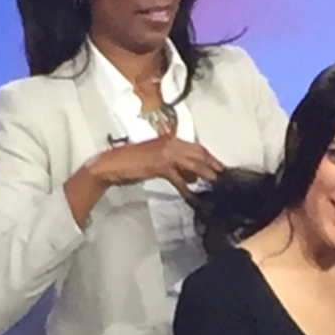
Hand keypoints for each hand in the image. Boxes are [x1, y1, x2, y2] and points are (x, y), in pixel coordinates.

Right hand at [90, 137, 223, 198]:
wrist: (110, 164)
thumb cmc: (131, 162)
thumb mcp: (157, 160)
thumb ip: (175, 166)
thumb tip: (192, 176)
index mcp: (169, 139)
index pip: (195, 146)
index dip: (209, 157)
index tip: (219, 166)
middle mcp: (169, 142)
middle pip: (198, 153)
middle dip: (212, 164)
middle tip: (223, 175)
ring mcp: (165, 153)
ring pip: (192, 163)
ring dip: (205, 174)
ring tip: (215, 183)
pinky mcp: (160, 166)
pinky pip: (178, 178)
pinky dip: (186, 188)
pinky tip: (192, 196)